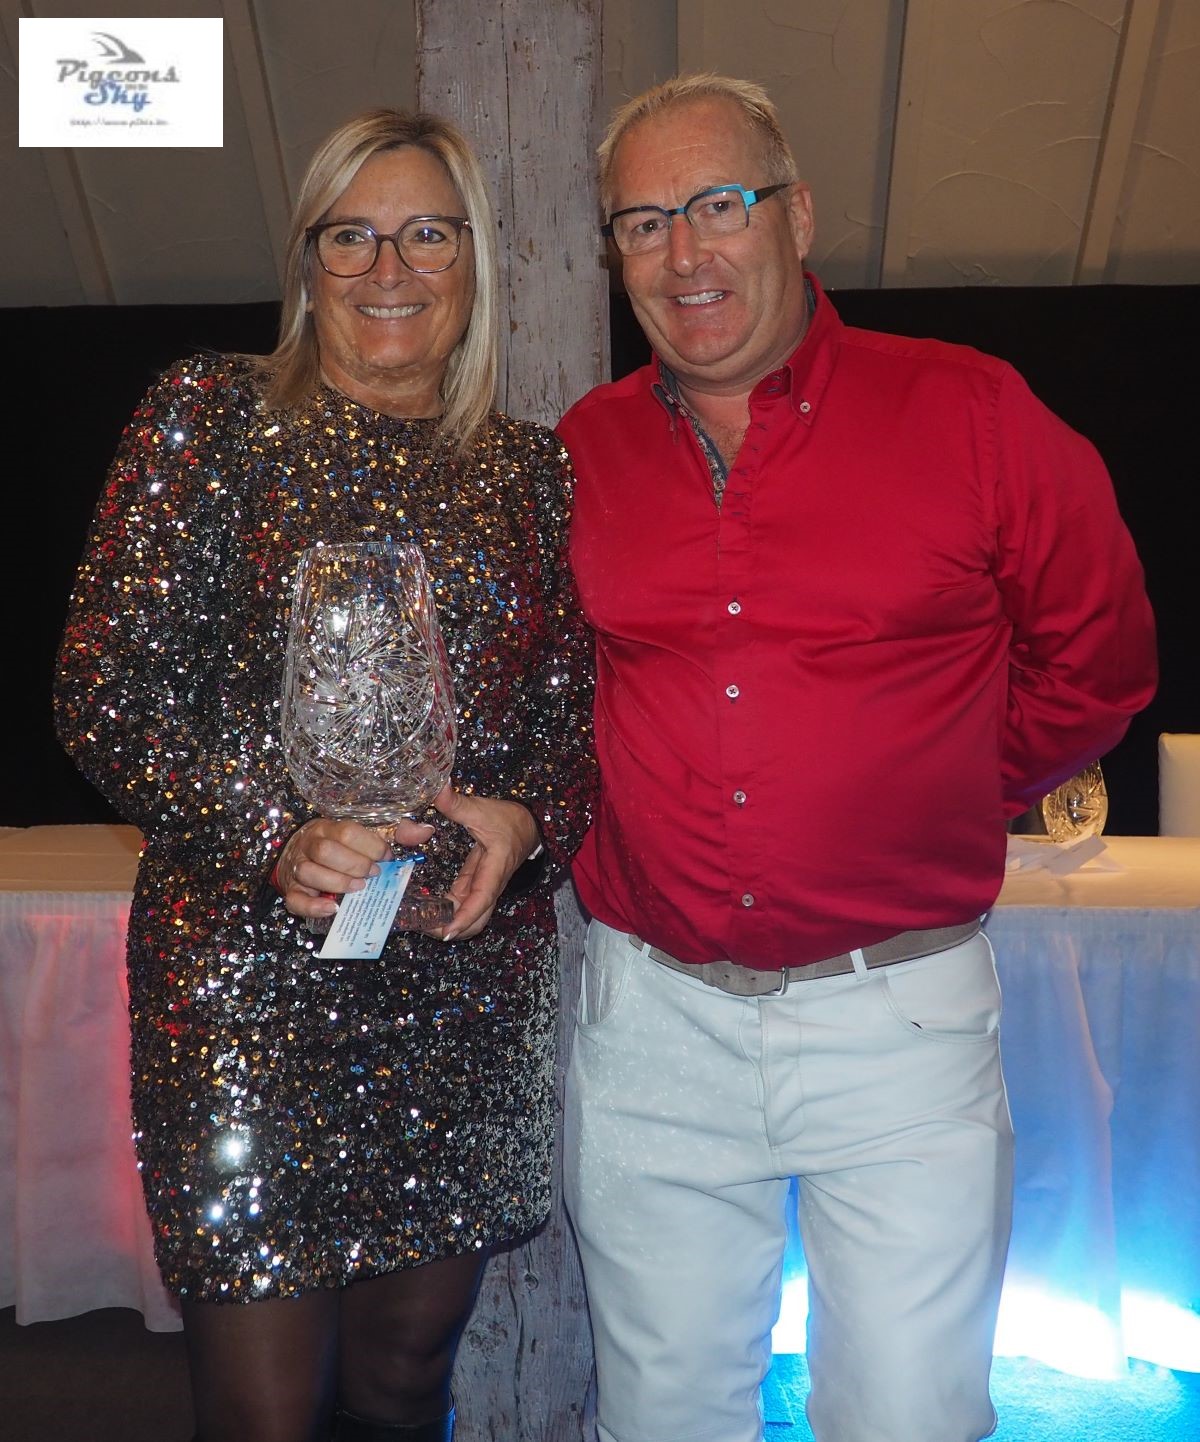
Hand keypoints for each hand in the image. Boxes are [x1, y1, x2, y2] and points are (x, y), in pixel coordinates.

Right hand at [274, 816, 433, 919]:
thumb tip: (425, 831)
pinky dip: (314, 906)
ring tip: (359, 889)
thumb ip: (397, 832)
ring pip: (309, 872)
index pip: (346, 832)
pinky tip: (333, 908)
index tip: (387, 856)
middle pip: (326, 851)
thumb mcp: (366, 834)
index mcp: (328, 827)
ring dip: (338, 882)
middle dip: (355, 864)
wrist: (298, 853)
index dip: (370, 845)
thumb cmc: (340, 846)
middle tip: (374, 874)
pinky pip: (295, 900)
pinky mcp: (291, 891)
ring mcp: (297, 868)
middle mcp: (309, 844)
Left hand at [431, 786, 540, 940]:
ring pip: (472, 917)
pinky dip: (449, 912)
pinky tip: (428, 911)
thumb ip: (457, 802)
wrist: (527, 825)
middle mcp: (490, 884)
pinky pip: (464, 906)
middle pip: (477, 920)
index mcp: (495, 868)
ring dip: (450, 923)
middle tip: (424, 929)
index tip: (446, 931)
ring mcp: (483, 887)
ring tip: (423, 924)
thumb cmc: (507, 819)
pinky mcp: (476, 885)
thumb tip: (438, 787)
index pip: (482, 899)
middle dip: (454, 929)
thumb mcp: (481, 809)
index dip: (465, 917)